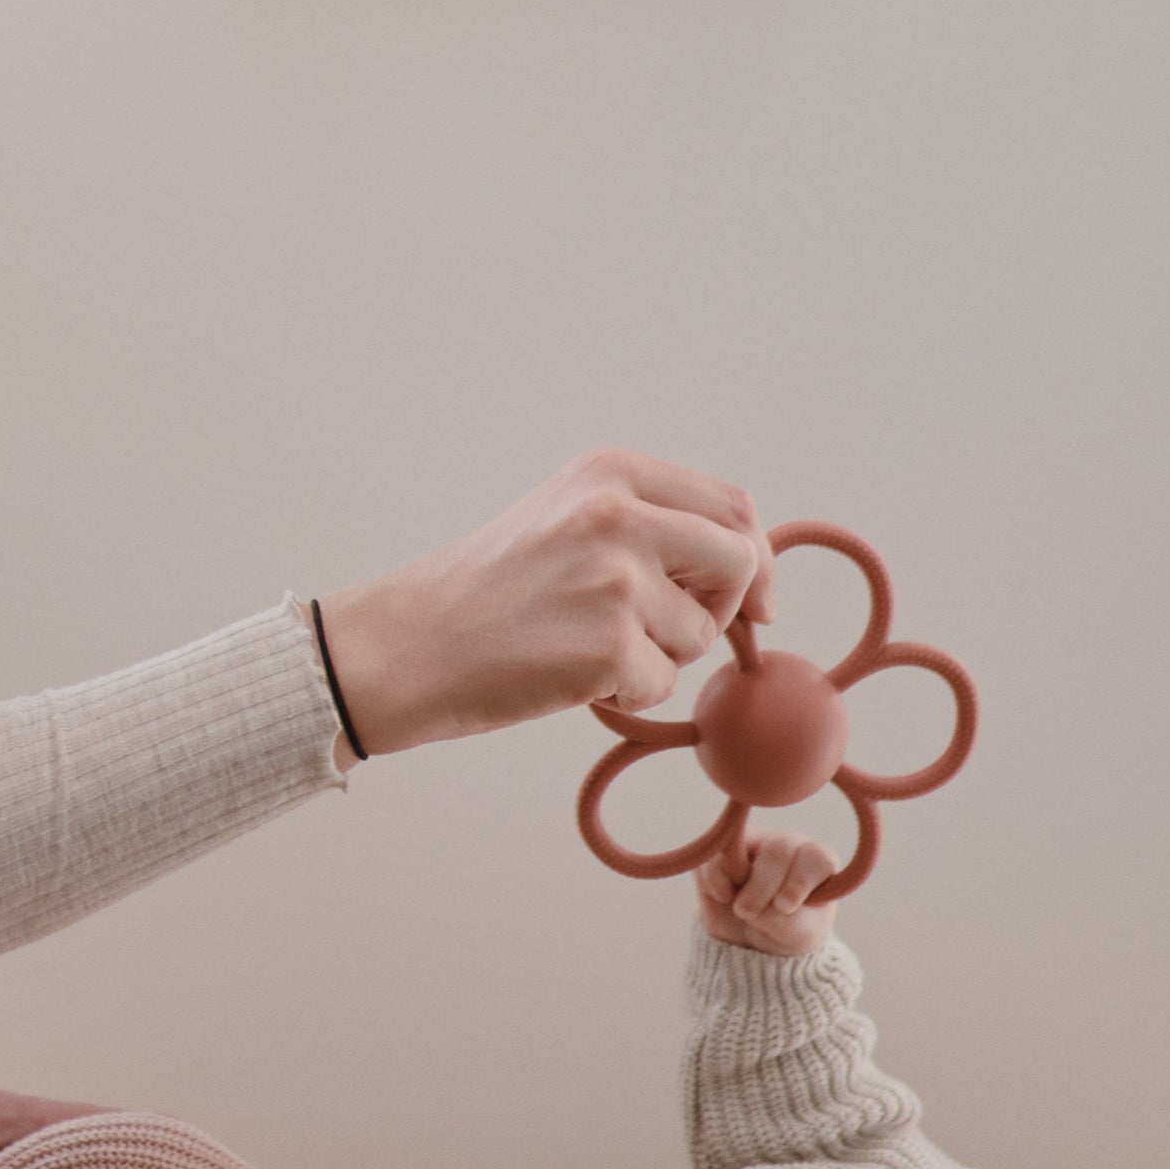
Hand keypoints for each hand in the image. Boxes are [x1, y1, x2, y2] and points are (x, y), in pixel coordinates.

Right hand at [316, 450, 775, 757]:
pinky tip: (570, 676)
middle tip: (677, 636)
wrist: (411, 644)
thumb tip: (743, 567)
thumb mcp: (565, 519)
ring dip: (657, 656)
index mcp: (611, 473)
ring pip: (700, 632)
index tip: (759, 601)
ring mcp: (617, 580)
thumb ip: (647, 524)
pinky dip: (626, 695)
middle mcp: (620, 514)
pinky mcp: (610, 647)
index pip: (730, 505)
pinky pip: (662, 683)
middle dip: (725, 608)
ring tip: (584, 646)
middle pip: (738, 560)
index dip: (755, 557)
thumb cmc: (487, 593)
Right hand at [695, 830, 840, 956]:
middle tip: (751, 914)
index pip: (817, 859)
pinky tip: (725, 897)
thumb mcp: (798, 934)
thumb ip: (783, 921)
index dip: (799, 882)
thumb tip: (744, 906)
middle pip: (778, 852)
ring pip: (743, 848)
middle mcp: (787, 845)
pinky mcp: (721, 852)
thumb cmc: (788, 929)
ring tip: (743, 910)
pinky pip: (714, 858)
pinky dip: (716, 883)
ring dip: (739, 886)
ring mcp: (753, 843)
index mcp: (817, 862)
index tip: (786, 906)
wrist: (755, 938)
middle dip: (764, 888)